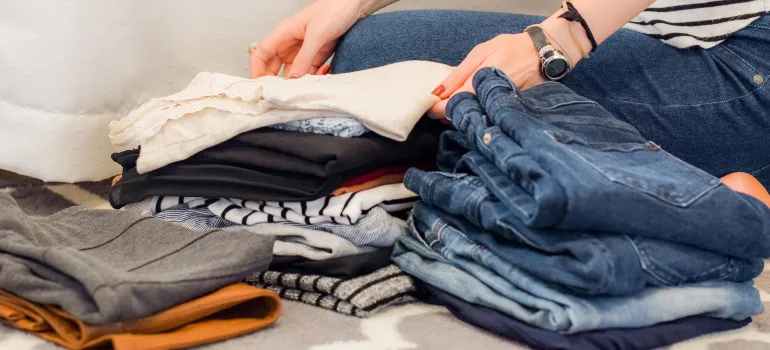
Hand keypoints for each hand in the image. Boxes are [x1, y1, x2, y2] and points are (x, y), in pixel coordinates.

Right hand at [249, 0, 364, 78]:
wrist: (355, 4)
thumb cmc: (335, 9)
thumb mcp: (318, 34)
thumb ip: (304, 57)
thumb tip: (292, 78)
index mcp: (284, 34)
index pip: (261, 54)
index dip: (257, 71)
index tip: (261, 88)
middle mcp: (291, 43)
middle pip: (273, 67)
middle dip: (277, 82)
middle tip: (284, 96)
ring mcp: (303, 51)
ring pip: (293, 73)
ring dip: (299, 82)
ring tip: (309, 86)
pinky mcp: (317, 56)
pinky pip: (309, 72)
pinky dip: (314, 77)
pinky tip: (324, 73)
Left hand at [427, 33, 545, 119]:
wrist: (544, 54)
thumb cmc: (511, 49)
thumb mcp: (481, 53)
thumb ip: (458, 74)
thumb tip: (438, 92)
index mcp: (478, 85)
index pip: (450, 106)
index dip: (436, 109)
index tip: (430, 107)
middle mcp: (489, 101)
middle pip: (461, 118)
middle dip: (448, 115)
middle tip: (443, 107)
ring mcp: (499, 110)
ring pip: (475, 121)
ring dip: (463, 117)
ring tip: (460, 106)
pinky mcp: (508, 113)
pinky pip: (488, 119)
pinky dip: (478, 116)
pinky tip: (476, 109)